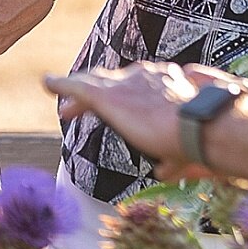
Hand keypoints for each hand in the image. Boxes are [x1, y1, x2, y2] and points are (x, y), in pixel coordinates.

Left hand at [46, 62, 247, 181]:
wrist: (199, 126)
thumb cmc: (199, 139)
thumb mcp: (183, 150)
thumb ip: (171, 160)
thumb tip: (163, 172)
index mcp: (165, 83)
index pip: (138, 86)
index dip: (125, 99)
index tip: (120, 110)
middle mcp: (144, 76)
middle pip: (113, 81)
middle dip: (99, 93)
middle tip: (81, 108)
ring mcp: (125, 84)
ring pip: (94, 83)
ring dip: (78, 95)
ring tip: (65, 110)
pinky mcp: (109, 95)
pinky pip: (77, 85)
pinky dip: (61, 83)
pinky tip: (48, 83)